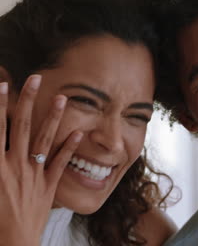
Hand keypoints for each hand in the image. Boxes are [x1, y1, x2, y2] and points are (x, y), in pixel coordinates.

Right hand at [0, 75, 82, 244]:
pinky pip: (60, 164)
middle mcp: (14, 166)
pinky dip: (70, 148)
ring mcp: (33, 176)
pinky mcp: (47, 188)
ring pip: (45, 140)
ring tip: (62, 97)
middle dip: (28, 100)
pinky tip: (80, 133)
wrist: (9, 245)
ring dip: (53, 117)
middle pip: (22, 127)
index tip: (3, 84)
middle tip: (36, 78)